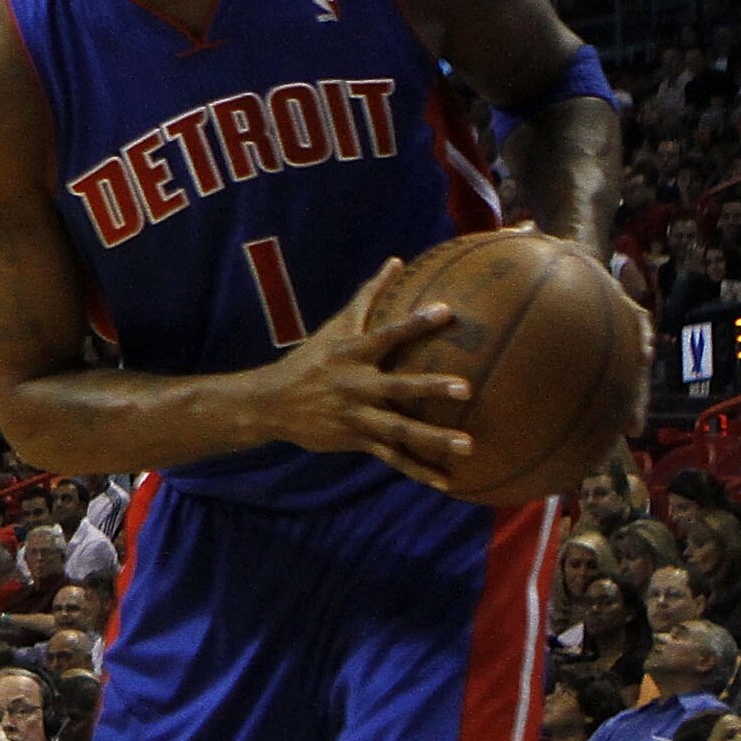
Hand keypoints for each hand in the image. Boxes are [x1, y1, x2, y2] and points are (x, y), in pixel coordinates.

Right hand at [244, 258, 475, 490]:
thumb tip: (397, 260)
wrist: (273, 404)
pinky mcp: (356, 440)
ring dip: (433, 438)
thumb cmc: (312, 359)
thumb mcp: (337, 326)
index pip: (387, 334)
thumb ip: (370, 295)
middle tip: (466, 389)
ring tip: (467, 445)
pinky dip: (418, 469)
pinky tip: (446, 480)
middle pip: (398, 387)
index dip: (415, 323)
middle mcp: (356, 386)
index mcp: (353, 354)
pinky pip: (392, 457)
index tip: (446, 311)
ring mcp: (356, 416)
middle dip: (429, 388)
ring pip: (399, 429)